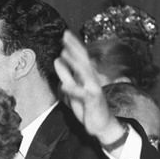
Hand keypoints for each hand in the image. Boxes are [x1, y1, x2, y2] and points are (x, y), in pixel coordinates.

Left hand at [55, 30, 120, 144]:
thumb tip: (58, 60)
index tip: (65, 35)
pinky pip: (82, 94)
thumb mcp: (72, 89)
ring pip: (84, 73)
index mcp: (86, 76)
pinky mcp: (92, 100)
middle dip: (74, 48)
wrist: (101, 124)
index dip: (73, 46)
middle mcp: (91, 79)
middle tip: (65, 35)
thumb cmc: (87, 106)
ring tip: (63, 54)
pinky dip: (74, 89)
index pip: (80, 58)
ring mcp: (93, 89)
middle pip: (83, 60)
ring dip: (74, 63)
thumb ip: (66, 75)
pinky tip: (65, 85)